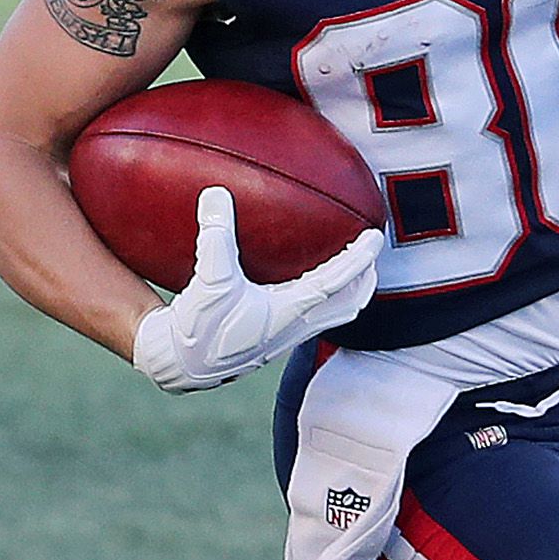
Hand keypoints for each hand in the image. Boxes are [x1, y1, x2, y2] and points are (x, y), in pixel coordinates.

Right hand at [131, 189, 382, 393]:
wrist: (183, 365)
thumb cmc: (199, 327)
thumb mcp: (209, 278)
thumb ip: (215, 235)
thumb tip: (218, 193)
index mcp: (290, 311)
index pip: (338, 281)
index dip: (360, 257)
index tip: (376, 235)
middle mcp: (296, 326)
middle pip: (350, 304)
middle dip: (366, 279)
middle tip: (372, 253)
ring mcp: (287, 335)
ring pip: (335, 315)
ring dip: (349, 292)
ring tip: (352, 270)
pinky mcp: (273, 338)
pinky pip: (313, 318)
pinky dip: (324, 299)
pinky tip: (303, 285)